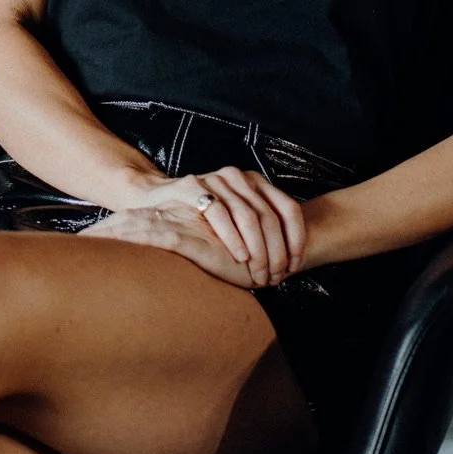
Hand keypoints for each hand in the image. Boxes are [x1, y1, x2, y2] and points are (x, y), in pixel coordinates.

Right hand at [115, 166, 306, 286]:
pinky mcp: (193, 185)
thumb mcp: (238, 222)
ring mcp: (216, 179)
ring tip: (259, 273)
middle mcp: (240, 177)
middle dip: (277, 251)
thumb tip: (292, 262)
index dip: (297, 239)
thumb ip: (260, 231)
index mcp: (257, 182)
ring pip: (249, 215)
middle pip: (271, 216)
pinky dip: (232, 236)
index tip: (296, 265)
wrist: (155, 203)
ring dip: (258, 249)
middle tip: (276, 276)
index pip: (289, 209)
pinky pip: (219, 212)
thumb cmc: (201, 222)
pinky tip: (239, 256)